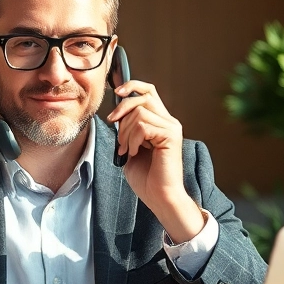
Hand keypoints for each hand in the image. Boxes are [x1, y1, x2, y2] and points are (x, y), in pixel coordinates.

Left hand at [109, 80, 204, 243]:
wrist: (159, 197)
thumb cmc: (146, 178)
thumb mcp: (130, 148)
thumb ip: (127, 129)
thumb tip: (117, 114)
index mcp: (160, 122)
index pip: (149, 92)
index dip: (132, 86)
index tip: (116, 91)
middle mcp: (168, 121)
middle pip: (142, 97)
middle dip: (121, 110)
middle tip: (113, 126)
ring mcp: (171, 127)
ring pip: (139, 113)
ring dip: (125, 133)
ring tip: (127, 149)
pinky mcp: (171, 135)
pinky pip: (142, 126)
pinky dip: (132, 140)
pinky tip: (135, 153)